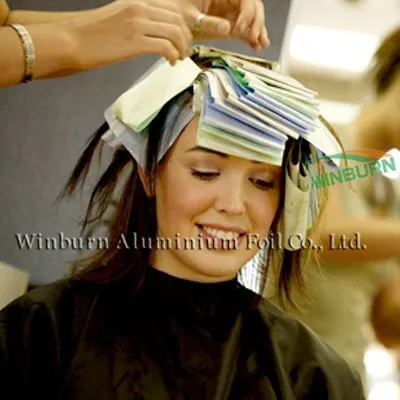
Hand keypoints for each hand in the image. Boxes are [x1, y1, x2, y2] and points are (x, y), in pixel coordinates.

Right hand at [68, 0, 192, 69]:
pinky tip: (170, 62)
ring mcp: (138, 24)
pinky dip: (173, 55)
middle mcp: (140, 8)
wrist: (73, 41)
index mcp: (137, 1)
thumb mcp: (119, 16)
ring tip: (179, 58)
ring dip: (182, 48)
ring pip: (175, 32)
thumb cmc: (93, 34)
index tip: (183, 38)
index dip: (183, 24)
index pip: (172, 7)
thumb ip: (138, 19)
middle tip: (185, 52)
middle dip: (186, 38)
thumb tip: (154, 30)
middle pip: (178, 19)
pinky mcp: (135, 42)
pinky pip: (166, 47)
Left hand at [181, 0, 269, 49]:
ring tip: (261, 43)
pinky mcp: (229, 24)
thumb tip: (227, 28)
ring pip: (251, 17)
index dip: (247, 12)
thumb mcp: (189, 17)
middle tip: (254, 37)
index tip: (240, 28)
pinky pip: (244, 28)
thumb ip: (209, 23)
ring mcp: (229, 11)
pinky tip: (256, 45)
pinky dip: (250, 37)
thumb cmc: (176, 14)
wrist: (171, 25)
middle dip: (256, 21)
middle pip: (252, 5)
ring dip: (258, 30)